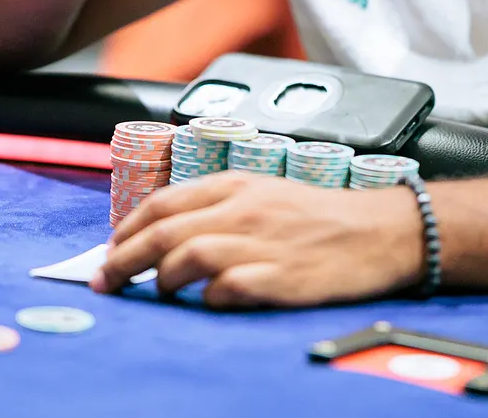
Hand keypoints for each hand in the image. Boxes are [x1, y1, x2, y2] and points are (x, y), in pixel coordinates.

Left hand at [92, 172, 422, 307]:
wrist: (380, 231)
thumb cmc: (321, 216)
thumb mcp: (266, 192)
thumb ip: (220, 206)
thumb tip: (169, 231)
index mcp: (237, 185)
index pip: (163, 203)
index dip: (126, 229)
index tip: (110, 250)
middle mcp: (244, 211)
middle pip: (164, 233)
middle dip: (123, 259)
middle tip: (106, 281)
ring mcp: (261, 244)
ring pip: (187, 257)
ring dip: (161, 278)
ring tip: (156, 292)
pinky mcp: (279, 278)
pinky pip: (226, 289)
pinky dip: (207, 298)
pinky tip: (206, 302)